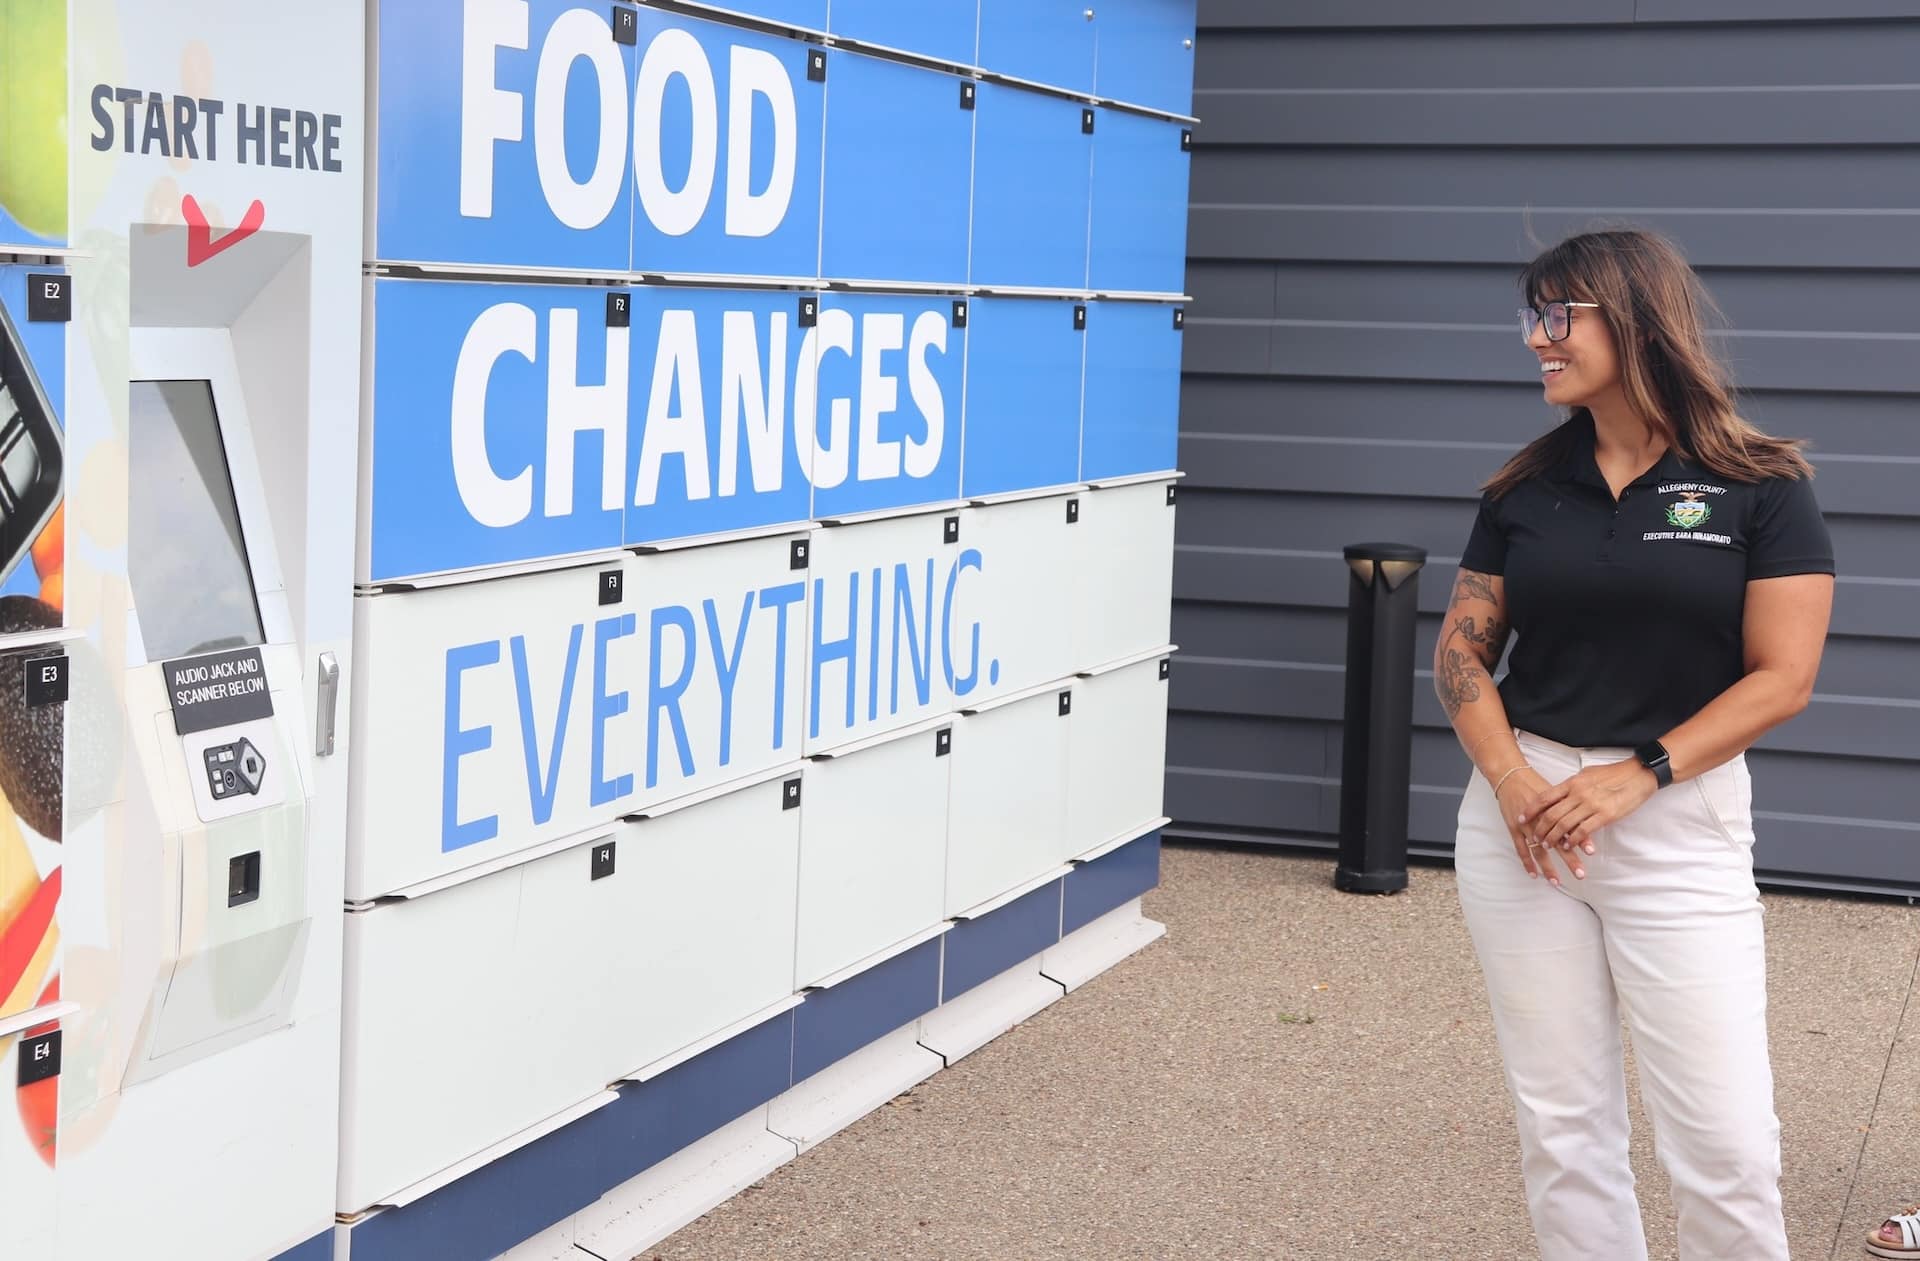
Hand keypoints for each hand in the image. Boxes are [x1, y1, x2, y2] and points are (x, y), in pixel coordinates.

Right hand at [1493, 766, 1584, 884]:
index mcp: (1555, 809)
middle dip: (1569, 860)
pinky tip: (1534, 875)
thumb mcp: (1556, 792)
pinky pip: (1521, 849)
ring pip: (1539, 850)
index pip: (1570, 827)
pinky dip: (1527, 862)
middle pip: (1558, 843)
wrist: (1511, 777)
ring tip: (1557, 882)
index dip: (1581, 839)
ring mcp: (1527, 826)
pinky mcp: (1514, 828)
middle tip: (1580, 874)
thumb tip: (1588, 818)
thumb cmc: (1535, 784)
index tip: (1591, 852)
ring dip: (1548, 867)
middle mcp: (1542, 820)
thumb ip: (1570, 807)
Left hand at [1519, 761, 1657, 854]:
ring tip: (1546, 845)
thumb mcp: (1587, 775)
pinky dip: (1572, 840)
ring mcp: (1591, 805)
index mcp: (1573, 782)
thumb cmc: (1614, 774)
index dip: (1531, 809)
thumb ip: (1573, 785)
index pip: (1545, 797)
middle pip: (1552, 814)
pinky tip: (1568, 846)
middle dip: (1540, 828)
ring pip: (1564, 824)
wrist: (1639, 774)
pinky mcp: (1605, 815)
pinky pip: (1583, 830)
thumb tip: (1561, 793)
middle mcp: (1579, 793)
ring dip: (1553, 837)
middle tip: (1534, 838)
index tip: (1521, 818)